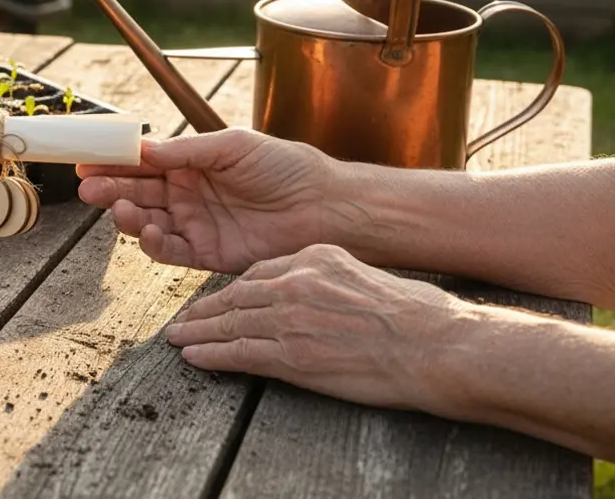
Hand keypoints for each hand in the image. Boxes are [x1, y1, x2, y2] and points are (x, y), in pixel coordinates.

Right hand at [76, 128, 335, 273]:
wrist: (324, 206)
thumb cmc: (286, 166)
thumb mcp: (233, 145)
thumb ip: (187, 150)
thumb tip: (142, 149)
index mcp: (191, 164)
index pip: (142, 162)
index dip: (112, 161)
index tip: (86, 159)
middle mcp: (187, 194)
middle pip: (136, 192)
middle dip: (110, 189)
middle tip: (89, 188)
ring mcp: (195, 224)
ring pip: (147, 222)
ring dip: (127, 216)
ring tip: (120, 209)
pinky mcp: (206, 254)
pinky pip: (170, 251)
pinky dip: (153, 244)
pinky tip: (147, 232)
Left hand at [165, 244, 471, 412]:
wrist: (436, 345)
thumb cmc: (416, 315)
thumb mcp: (365, 275)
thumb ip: (331, 278)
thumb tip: (313, 292)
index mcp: (316, 258)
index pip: (259, 272)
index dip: (233, 289)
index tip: (218, 300)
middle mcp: (296, 283)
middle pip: (236, 295)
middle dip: (205, 310)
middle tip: (183, 320)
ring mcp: (291, 319)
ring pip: (230, 323)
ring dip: (198, 333)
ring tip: (178, 339)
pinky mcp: (292, 356)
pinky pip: (239, 353)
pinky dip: (212, 355)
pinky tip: (195, 357)